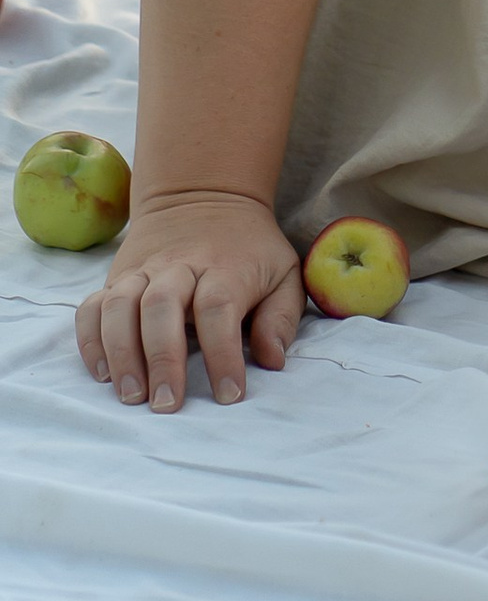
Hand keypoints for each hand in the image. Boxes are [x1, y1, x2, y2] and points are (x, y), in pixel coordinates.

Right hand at [75, 188, 305, 412]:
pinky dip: (90, 340)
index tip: (229, 395)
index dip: (223, 354)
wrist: (205, 195)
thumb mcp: (284, 273)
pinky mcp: (116, 278)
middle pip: (162, 307)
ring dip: (121, 353)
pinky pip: (91, 308)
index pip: (219, 309)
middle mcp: (179, 267)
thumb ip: (281, 317)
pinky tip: (101, 374)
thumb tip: (272, 361)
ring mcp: (142, 272)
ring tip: (132, 396)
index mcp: (225, 268)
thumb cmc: (250, 249)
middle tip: (167, 404)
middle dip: (162, 358)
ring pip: (121, 306)